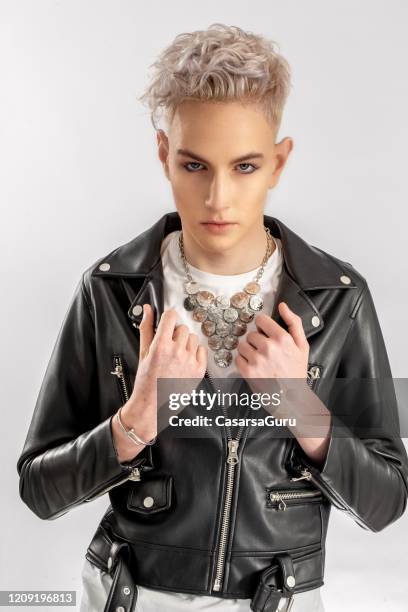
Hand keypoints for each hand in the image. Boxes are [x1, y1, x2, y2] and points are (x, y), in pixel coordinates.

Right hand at [121, 304, 207, 437]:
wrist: (153, 405)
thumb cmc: (146, 381)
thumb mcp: (143, 352)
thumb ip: (146, 328)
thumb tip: (148, 310)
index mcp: (161, 346)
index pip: (171, 317)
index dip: (168, 318)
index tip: (166, 323)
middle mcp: (177, 352)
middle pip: (182, 328)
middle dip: (175, 333)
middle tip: (168, 345)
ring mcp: (190, 361)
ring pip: (193, 338)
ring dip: (185, 342)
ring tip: (176, 355)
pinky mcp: (199, 370)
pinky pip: (201, 350)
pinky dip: (195, 353)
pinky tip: (185, 361)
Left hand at [235, 301, 309, 398]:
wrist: (291, 397)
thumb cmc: (297, 371)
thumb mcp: (302, 345)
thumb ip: (294, 323)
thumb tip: (283, 306)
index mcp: (282, 339)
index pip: (261, 320)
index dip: (262, 326)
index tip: (264, 332)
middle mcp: (268, 347)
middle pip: (251, 334)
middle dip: (256, 340)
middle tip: (264, 350)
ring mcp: (257, 360)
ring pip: (242, 345)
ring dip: (248, 350)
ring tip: (258, 358)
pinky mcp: (248, 371)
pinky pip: (237, 358)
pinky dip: (243, 361)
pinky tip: (253, 366)